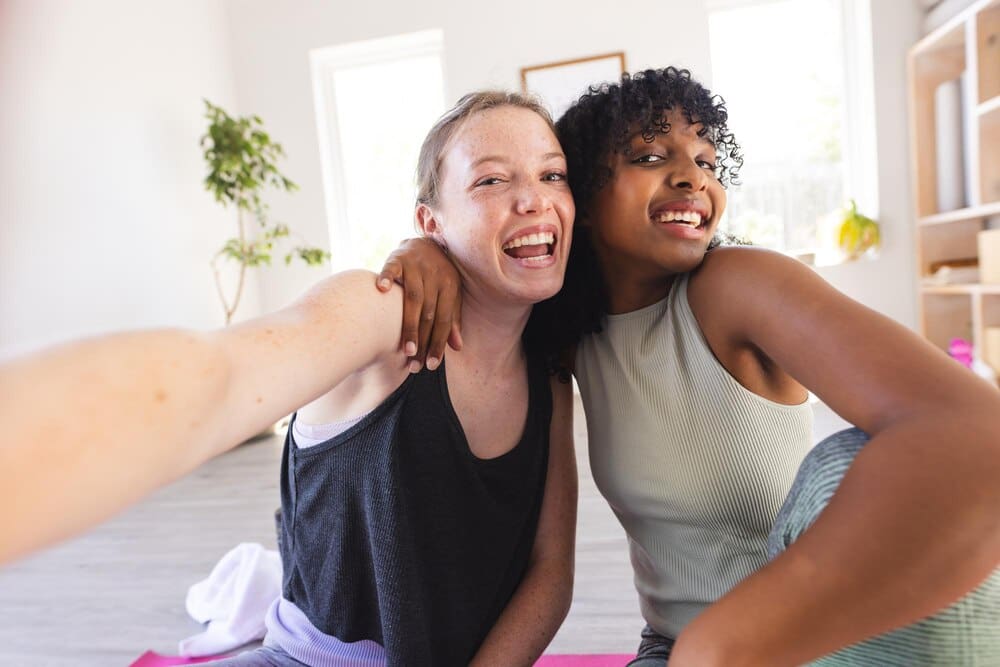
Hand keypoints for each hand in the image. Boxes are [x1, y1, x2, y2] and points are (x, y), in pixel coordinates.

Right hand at [377, 237, 462, 371]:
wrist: (426, 242)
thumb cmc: (438, 276)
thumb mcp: (450, 295)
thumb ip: (452, 319)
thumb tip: (457, 347)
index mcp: (450, 284)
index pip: (445, 319)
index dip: (439, 343)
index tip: (432, 365)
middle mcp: (435, 273)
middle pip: (429, 313)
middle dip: (423, 341)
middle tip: (416, 365)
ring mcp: (416, 264)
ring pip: (413, 298)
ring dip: (410, 325)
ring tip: (406, 349)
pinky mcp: (397, 257)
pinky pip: (390, 267)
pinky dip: (386, 277)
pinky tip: (382, 290)